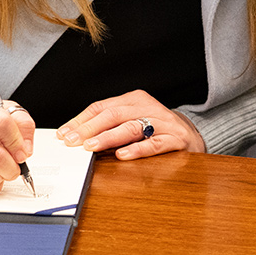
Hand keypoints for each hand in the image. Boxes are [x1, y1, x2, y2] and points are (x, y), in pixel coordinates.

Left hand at [59, 89, 205, 159]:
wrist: (191, 135)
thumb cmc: (155, 128)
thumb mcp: (132, 119)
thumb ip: (109, 125)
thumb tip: (76, 136)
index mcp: (134, 99)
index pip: (101, 107)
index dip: (81, 120)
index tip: (64, 133)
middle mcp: (148, 107)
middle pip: (114, 115)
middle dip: (89, 129)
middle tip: (72, 141)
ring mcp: (163, 123)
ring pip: (131, 127)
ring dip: (108, 138)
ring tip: (91, 146)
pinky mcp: (176, 139)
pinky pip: (154, 144)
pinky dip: (137, 149)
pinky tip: (122, 155)